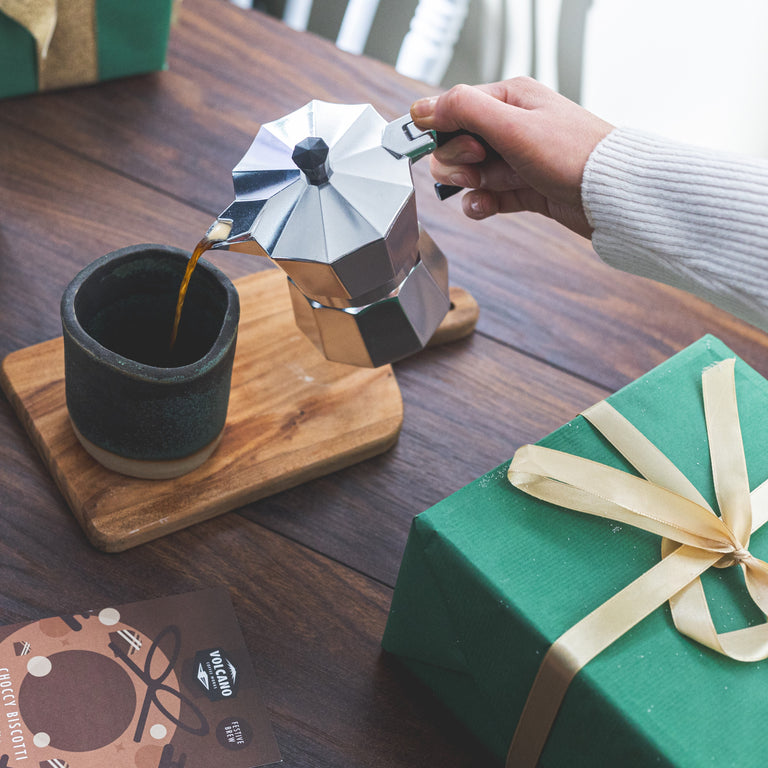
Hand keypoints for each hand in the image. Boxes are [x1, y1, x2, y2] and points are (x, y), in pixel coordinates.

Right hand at [411, 77, 613, 238]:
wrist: (610, 195)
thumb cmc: (572, 154)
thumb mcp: (512, 125)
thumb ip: (463, 110)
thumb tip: (422, 107)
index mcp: (508, 99)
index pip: (454, 109)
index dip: (444, 132)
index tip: (456, 146)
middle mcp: (511, 126)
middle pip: (457, 144)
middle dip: (458, 162)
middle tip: (477, 169)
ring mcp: (515, 159)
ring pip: (470, 173)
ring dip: (468, 185)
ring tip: (486, 190)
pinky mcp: (521, 188)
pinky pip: (486, 196)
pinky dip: (480, 204)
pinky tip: (484, 207)